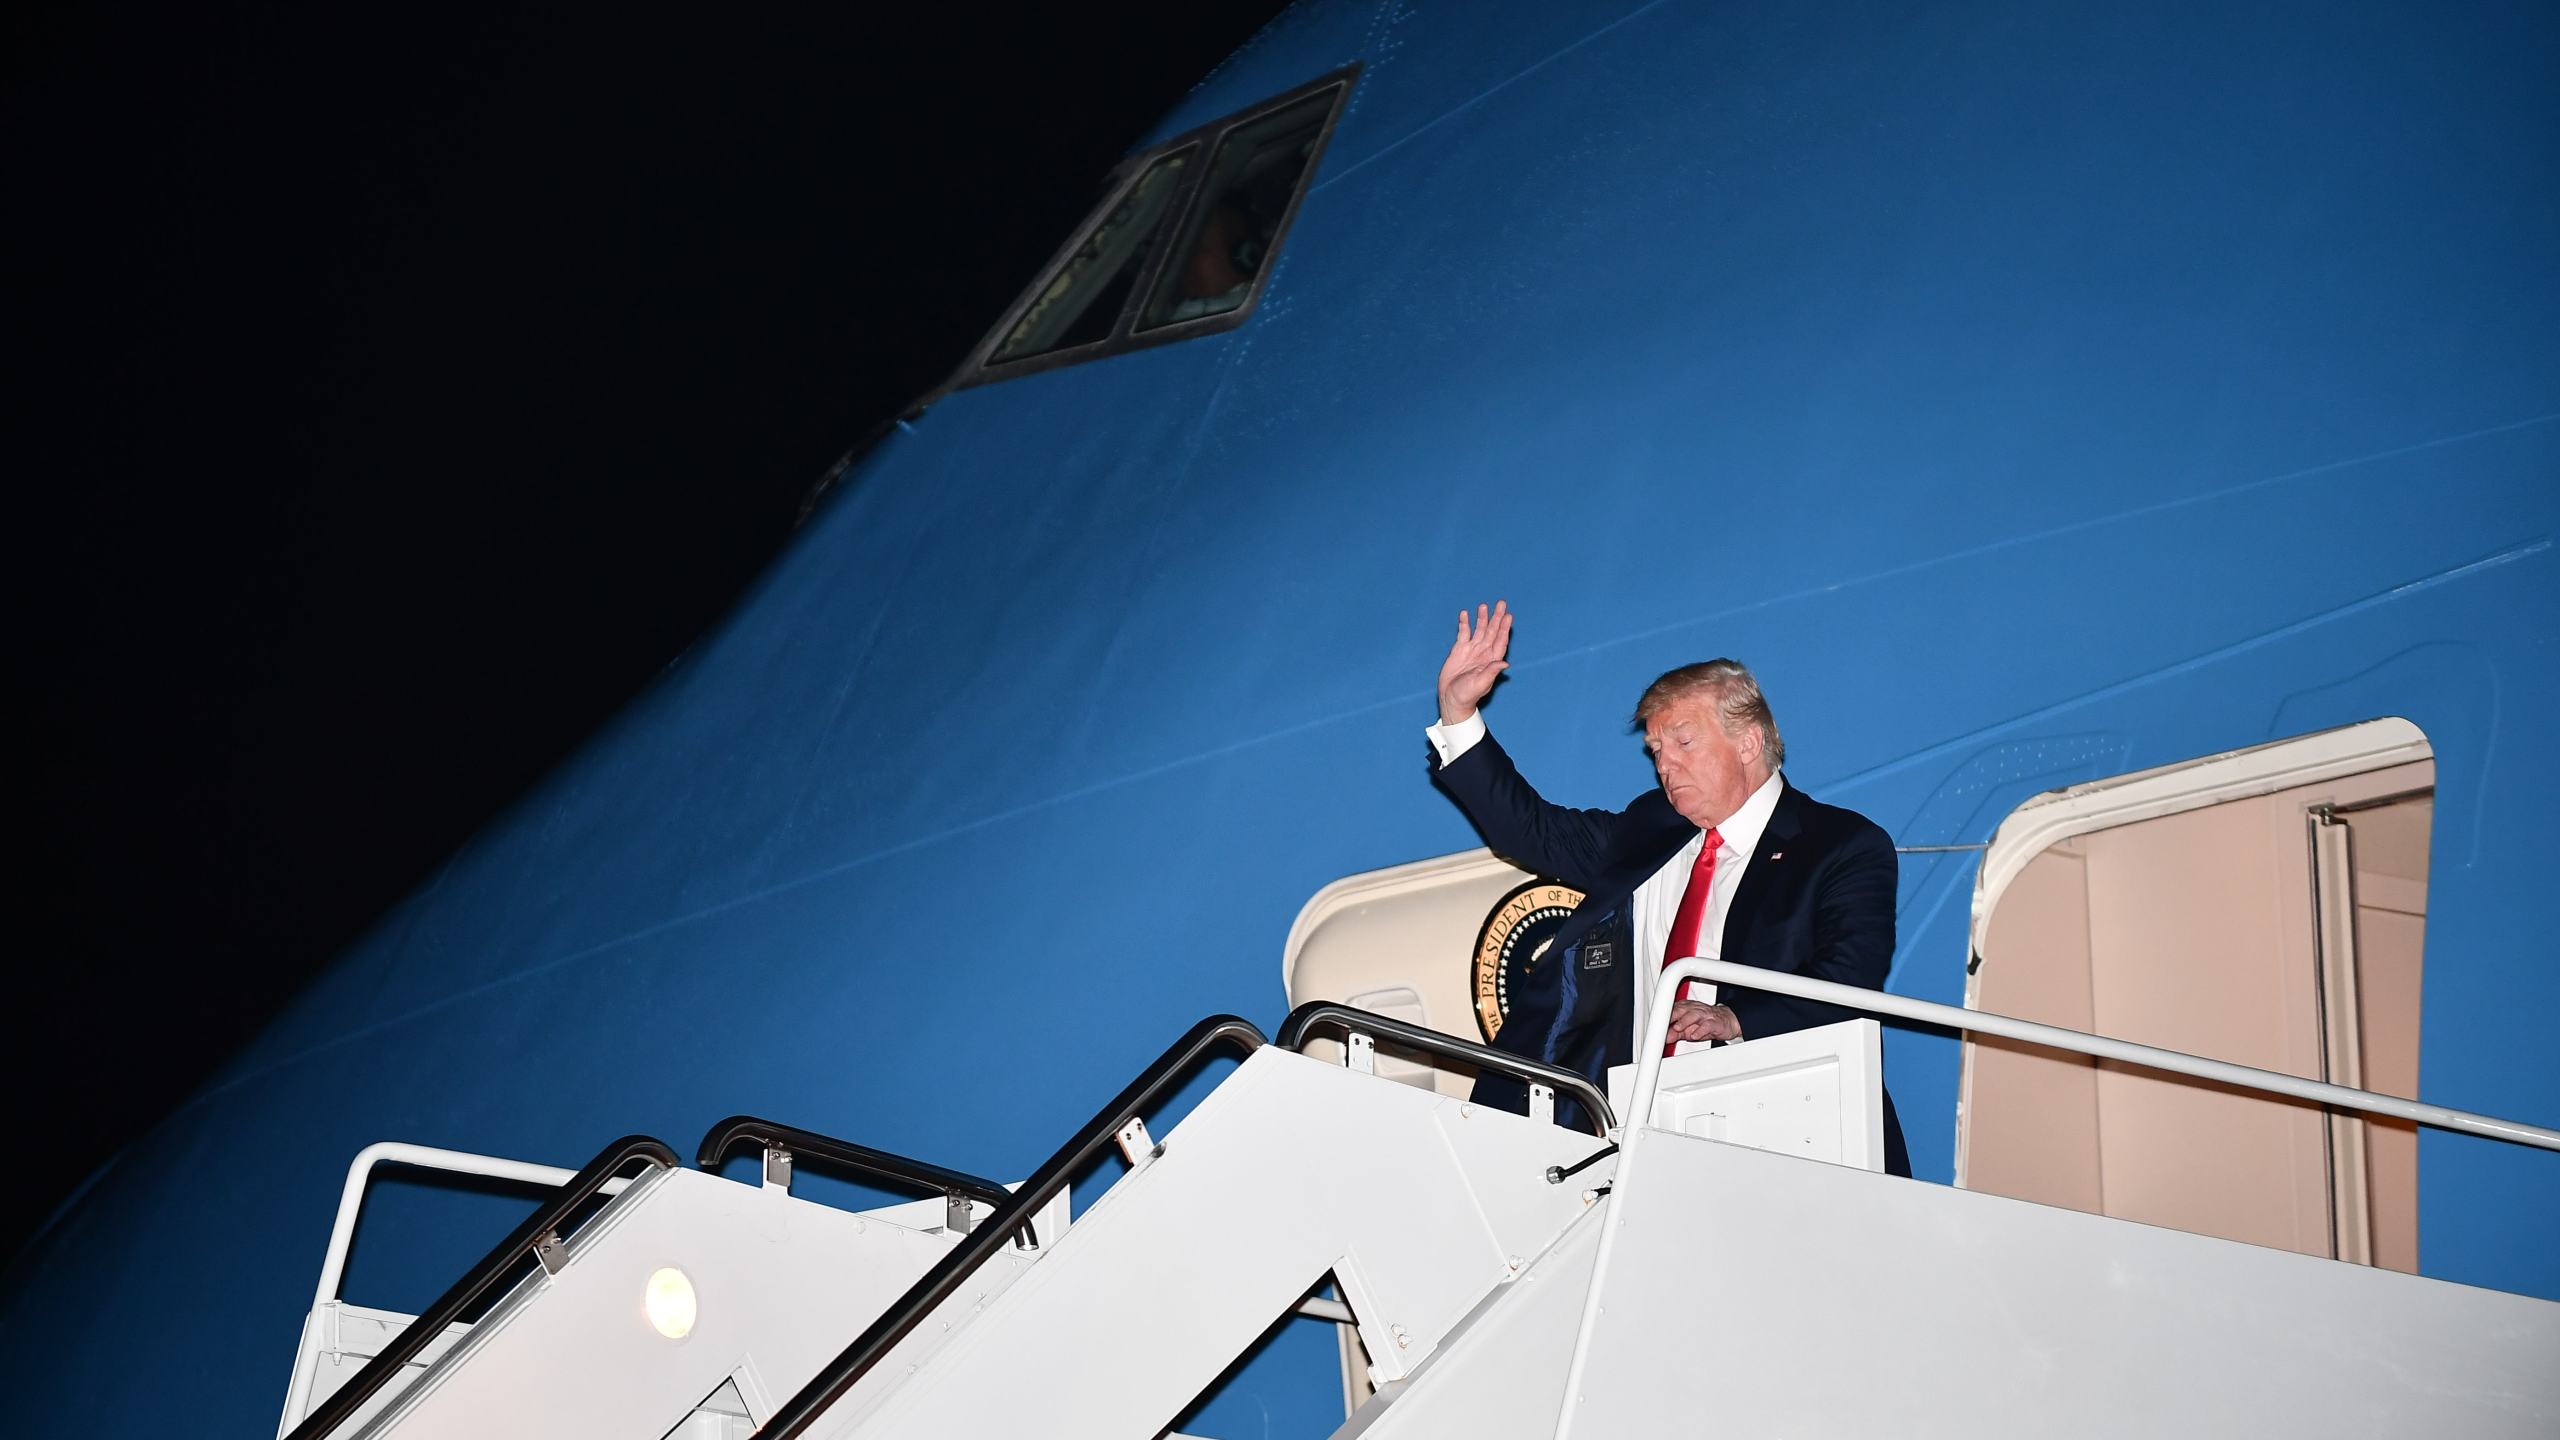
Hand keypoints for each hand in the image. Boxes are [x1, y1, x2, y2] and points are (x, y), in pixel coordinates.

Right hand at [1437, 601, 1512, 724]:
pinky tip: (1464, 614)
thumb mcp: (1481, 683)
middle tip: (1501, 603)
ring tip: (1483, 606)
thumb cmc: (1468, 694)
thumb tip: (1505, 663)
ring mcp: (1471, 650)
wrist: (1451, 698)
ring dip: (1482, 618)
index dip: (1504, 628)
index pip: (1500, 640)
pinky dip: (1464, 623)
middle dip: (1496, 617)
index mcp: (1491, 660)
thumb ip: (1491, 672)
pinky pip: (1463, 633)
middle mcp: (1483, 652)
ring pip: (1478, 630)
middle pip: (1491, 631)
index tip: (1508, 616)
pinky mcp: (1459, 649)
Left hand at [1666, 1000, 1741, 1044]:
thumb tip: (1662, 1038)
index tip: (1655, 1024)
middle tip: (1663, 1024)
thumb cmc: (1706, 1023)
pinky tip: (1694, 1035)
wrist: (1727, 1022)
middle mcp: (1694, 1009)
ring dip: (1684, 1021)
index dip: (1663, 1016)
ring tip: (1678, 1028)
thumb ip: (1675, 1033)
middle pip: (1681, 1009)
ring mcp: (1705, 1015)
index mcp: (1686, 1008)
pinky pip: (1707, 1025)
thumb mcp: (1688, 1029)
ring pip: (1693, 1015)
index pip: (1672, 1009)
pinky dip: (1700, 1030)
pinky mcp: (1714, 1023)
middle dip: (1671, 1016)